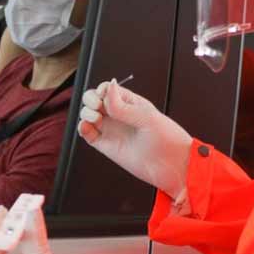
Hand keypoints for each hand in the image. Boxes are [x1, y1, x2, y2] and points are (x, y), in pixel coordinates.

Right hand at [77, 80, 192, 200]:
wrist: (171, 166)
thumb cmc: (167, 138)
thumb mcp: (146, 117)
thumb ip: (123, 105)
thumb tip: (108, 87)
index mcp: (130, 103)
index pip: (108, 89)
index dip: (101, 89)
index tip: (103, 94)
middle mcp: (118, 115)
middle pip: (94, 100)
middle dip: (90, 99)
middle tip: (97, 106)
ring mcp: (111, 129)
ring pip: (88, 115)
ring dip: (86, 113)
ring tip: (95, 119)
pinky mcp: (105, 145)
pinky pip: (87, 133)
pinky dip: (82, 128)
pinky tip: (87, 127)